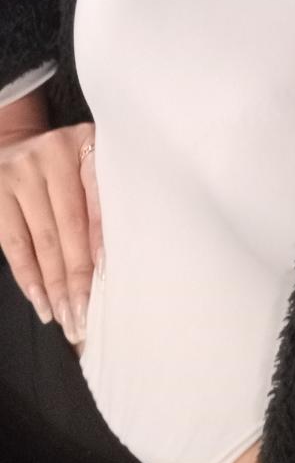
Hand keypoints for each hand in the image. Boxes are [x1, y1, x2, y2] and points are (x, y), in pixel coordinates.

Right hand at [0, 121, 102, 343]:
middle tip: (88, 317)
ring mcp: (18, 172)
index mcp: (85, 145)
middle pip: (69, 227)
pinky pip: (14, 244)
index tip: (109, 284)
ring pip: (41, 240)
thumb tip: (111, 264)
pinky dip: (28, 277)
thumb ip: (102, 200)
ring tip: (67, 319)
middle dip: (78, 278)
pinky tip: (41, 302)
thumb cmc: (65, 165)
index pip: (98, 204)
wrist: (16, 142)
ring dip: (54, 286)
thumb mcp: (89, 166)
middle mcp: (51, 153)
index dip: (102, 245)